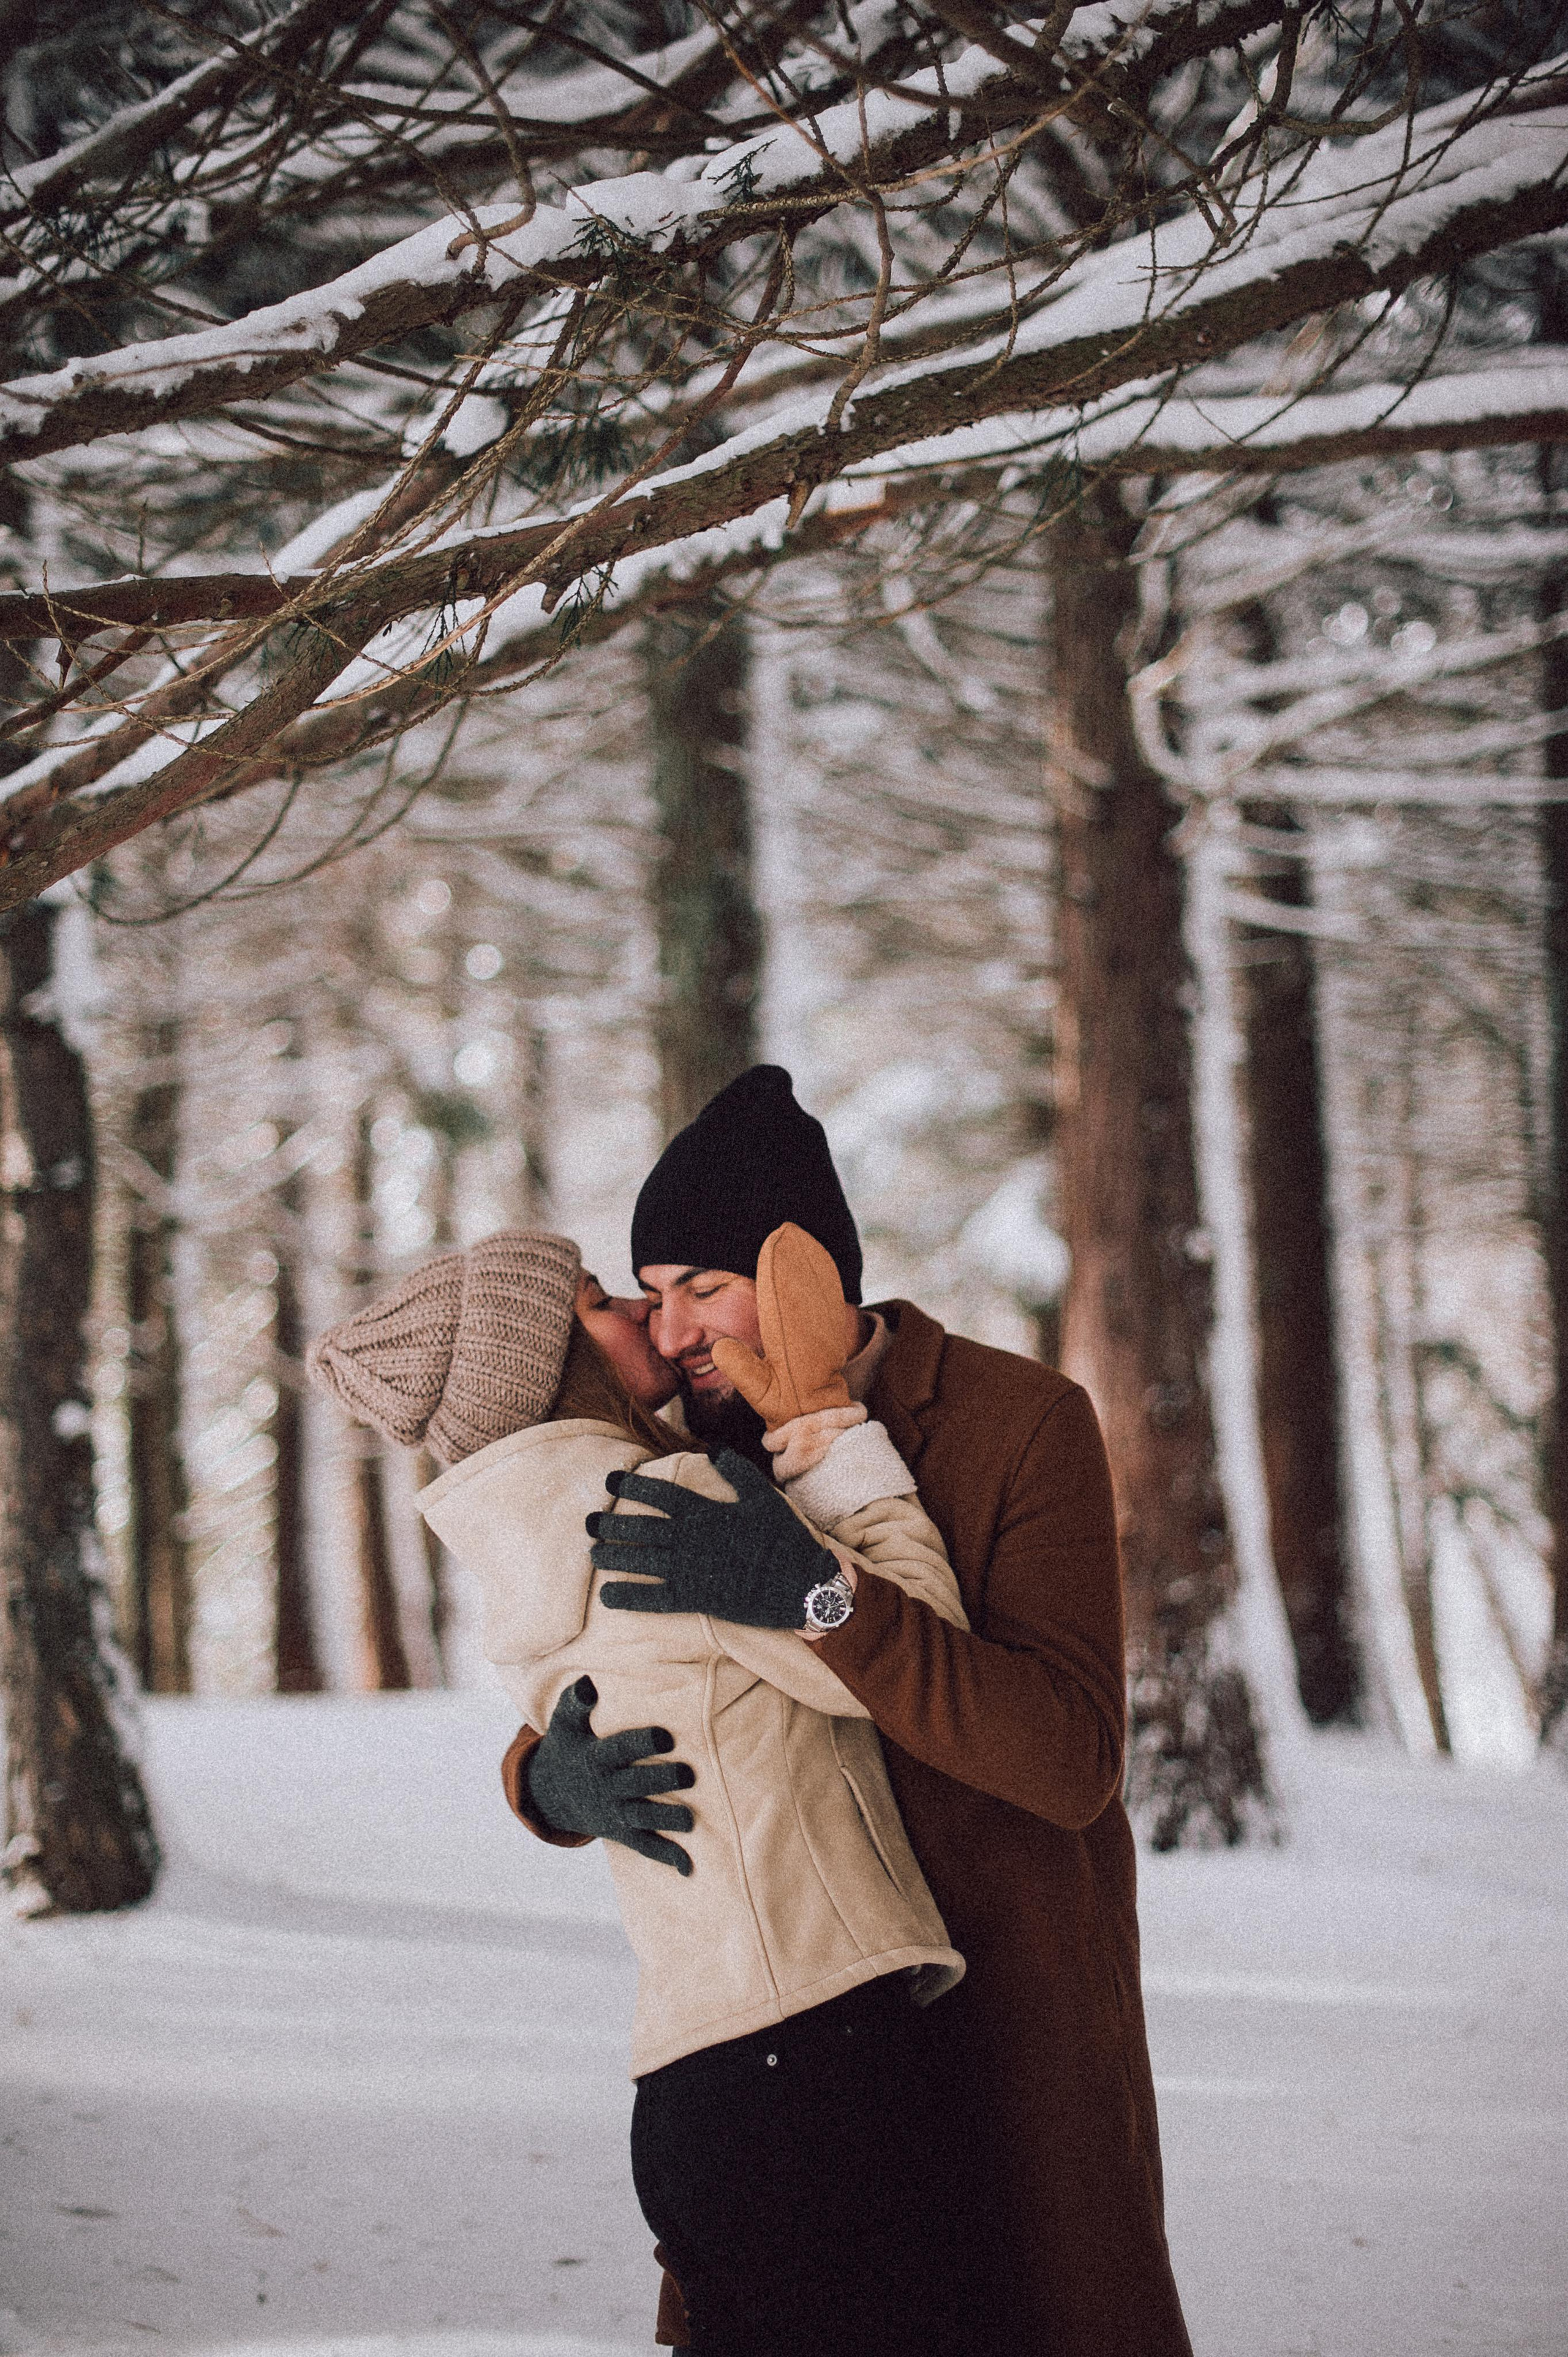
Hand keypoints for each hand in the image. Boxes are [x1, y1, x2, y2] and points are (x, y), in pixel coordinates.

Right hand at [525, 1675, 695, 1874]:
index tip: (666, 1736)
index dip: (641, 1744)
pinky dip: (666, 1857)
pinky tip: (688, 1866)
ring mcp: (614, 1813)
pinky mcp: (621, 1833)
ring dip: (667, 1821)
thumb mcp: (565, 1723)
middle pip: (635, 1785)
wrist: (551, 1792)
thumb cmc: (569, 1746)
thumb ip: (576, 1701)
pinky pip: (644, 1847)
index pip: (620, 1749)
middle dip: (661, 1782)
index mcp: (595, 1757)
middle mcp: (606, 1787)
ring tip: (690, 1820)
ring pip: (643, 1819)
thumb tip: (588, 1683)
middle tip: (689, 1774)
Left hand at [589, 1449, 838, 1629]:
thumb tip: (715, 1450)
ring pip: (641, 1560)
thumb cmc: (784, 1539)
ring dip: (613, 1556)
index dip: (633, 1486)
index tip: (611, 1481)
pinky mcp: (695, 1599)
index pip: (660, 1495)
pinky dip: (628, 1597)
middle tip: (589, 1522)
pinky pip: (654, 1598)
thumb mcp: (764, 1497)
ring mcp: (691, 1570)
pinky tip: (607, 1597)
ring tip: (592, 1553)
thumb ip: (738, 1473)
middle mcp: (692, 1539)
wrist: (800, 1584)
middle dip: (612, 1523)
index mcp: (706, 1512)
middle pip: (642, 1528)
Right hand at [708, 1223, 853, 1428]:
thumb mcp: (759, 1391)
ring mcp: (822, 1326)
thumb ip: (741, 1368)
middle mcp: (809, 1326)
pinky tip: (818, 1259)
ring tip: (799, 1235)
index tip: (772, 1244)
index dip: (775, 1268)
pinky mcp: (830, 1329)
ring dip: (808, 1260)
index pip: (780, 1295)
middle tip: (786, 1228)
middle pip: (799, 1283)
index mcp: (790, 1337)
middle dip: (792, 1255)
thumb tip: (720, 1347)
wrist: (817, 1411)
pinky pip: (828, 1296)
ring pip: (816, 1285)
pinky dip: (823, 1276)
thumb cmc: (784, 1402)